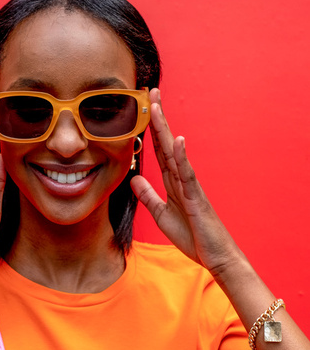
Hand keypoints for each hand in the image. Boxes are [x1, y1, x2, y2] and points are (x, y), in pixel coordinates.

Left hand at [130, 89, 242, 276]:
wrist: (215, 257)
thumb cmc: (193, 236)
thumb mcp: (161, 214)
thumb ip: (148, 196)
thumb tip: (134, 178)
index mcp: (172, 180)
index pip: (159, 148)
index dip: (149, 128)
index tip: (142, 106)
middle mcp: (181, 177)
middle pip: (166, 141)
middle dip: (157, 117)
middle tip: (150, 91)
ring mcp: (189, 185)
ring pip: (174, 151)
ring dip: (165, 129)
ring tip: (155, 106)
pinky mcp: (196, 197)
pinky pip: (188, 174)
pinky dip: (182, 156)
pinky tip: (178, 140)